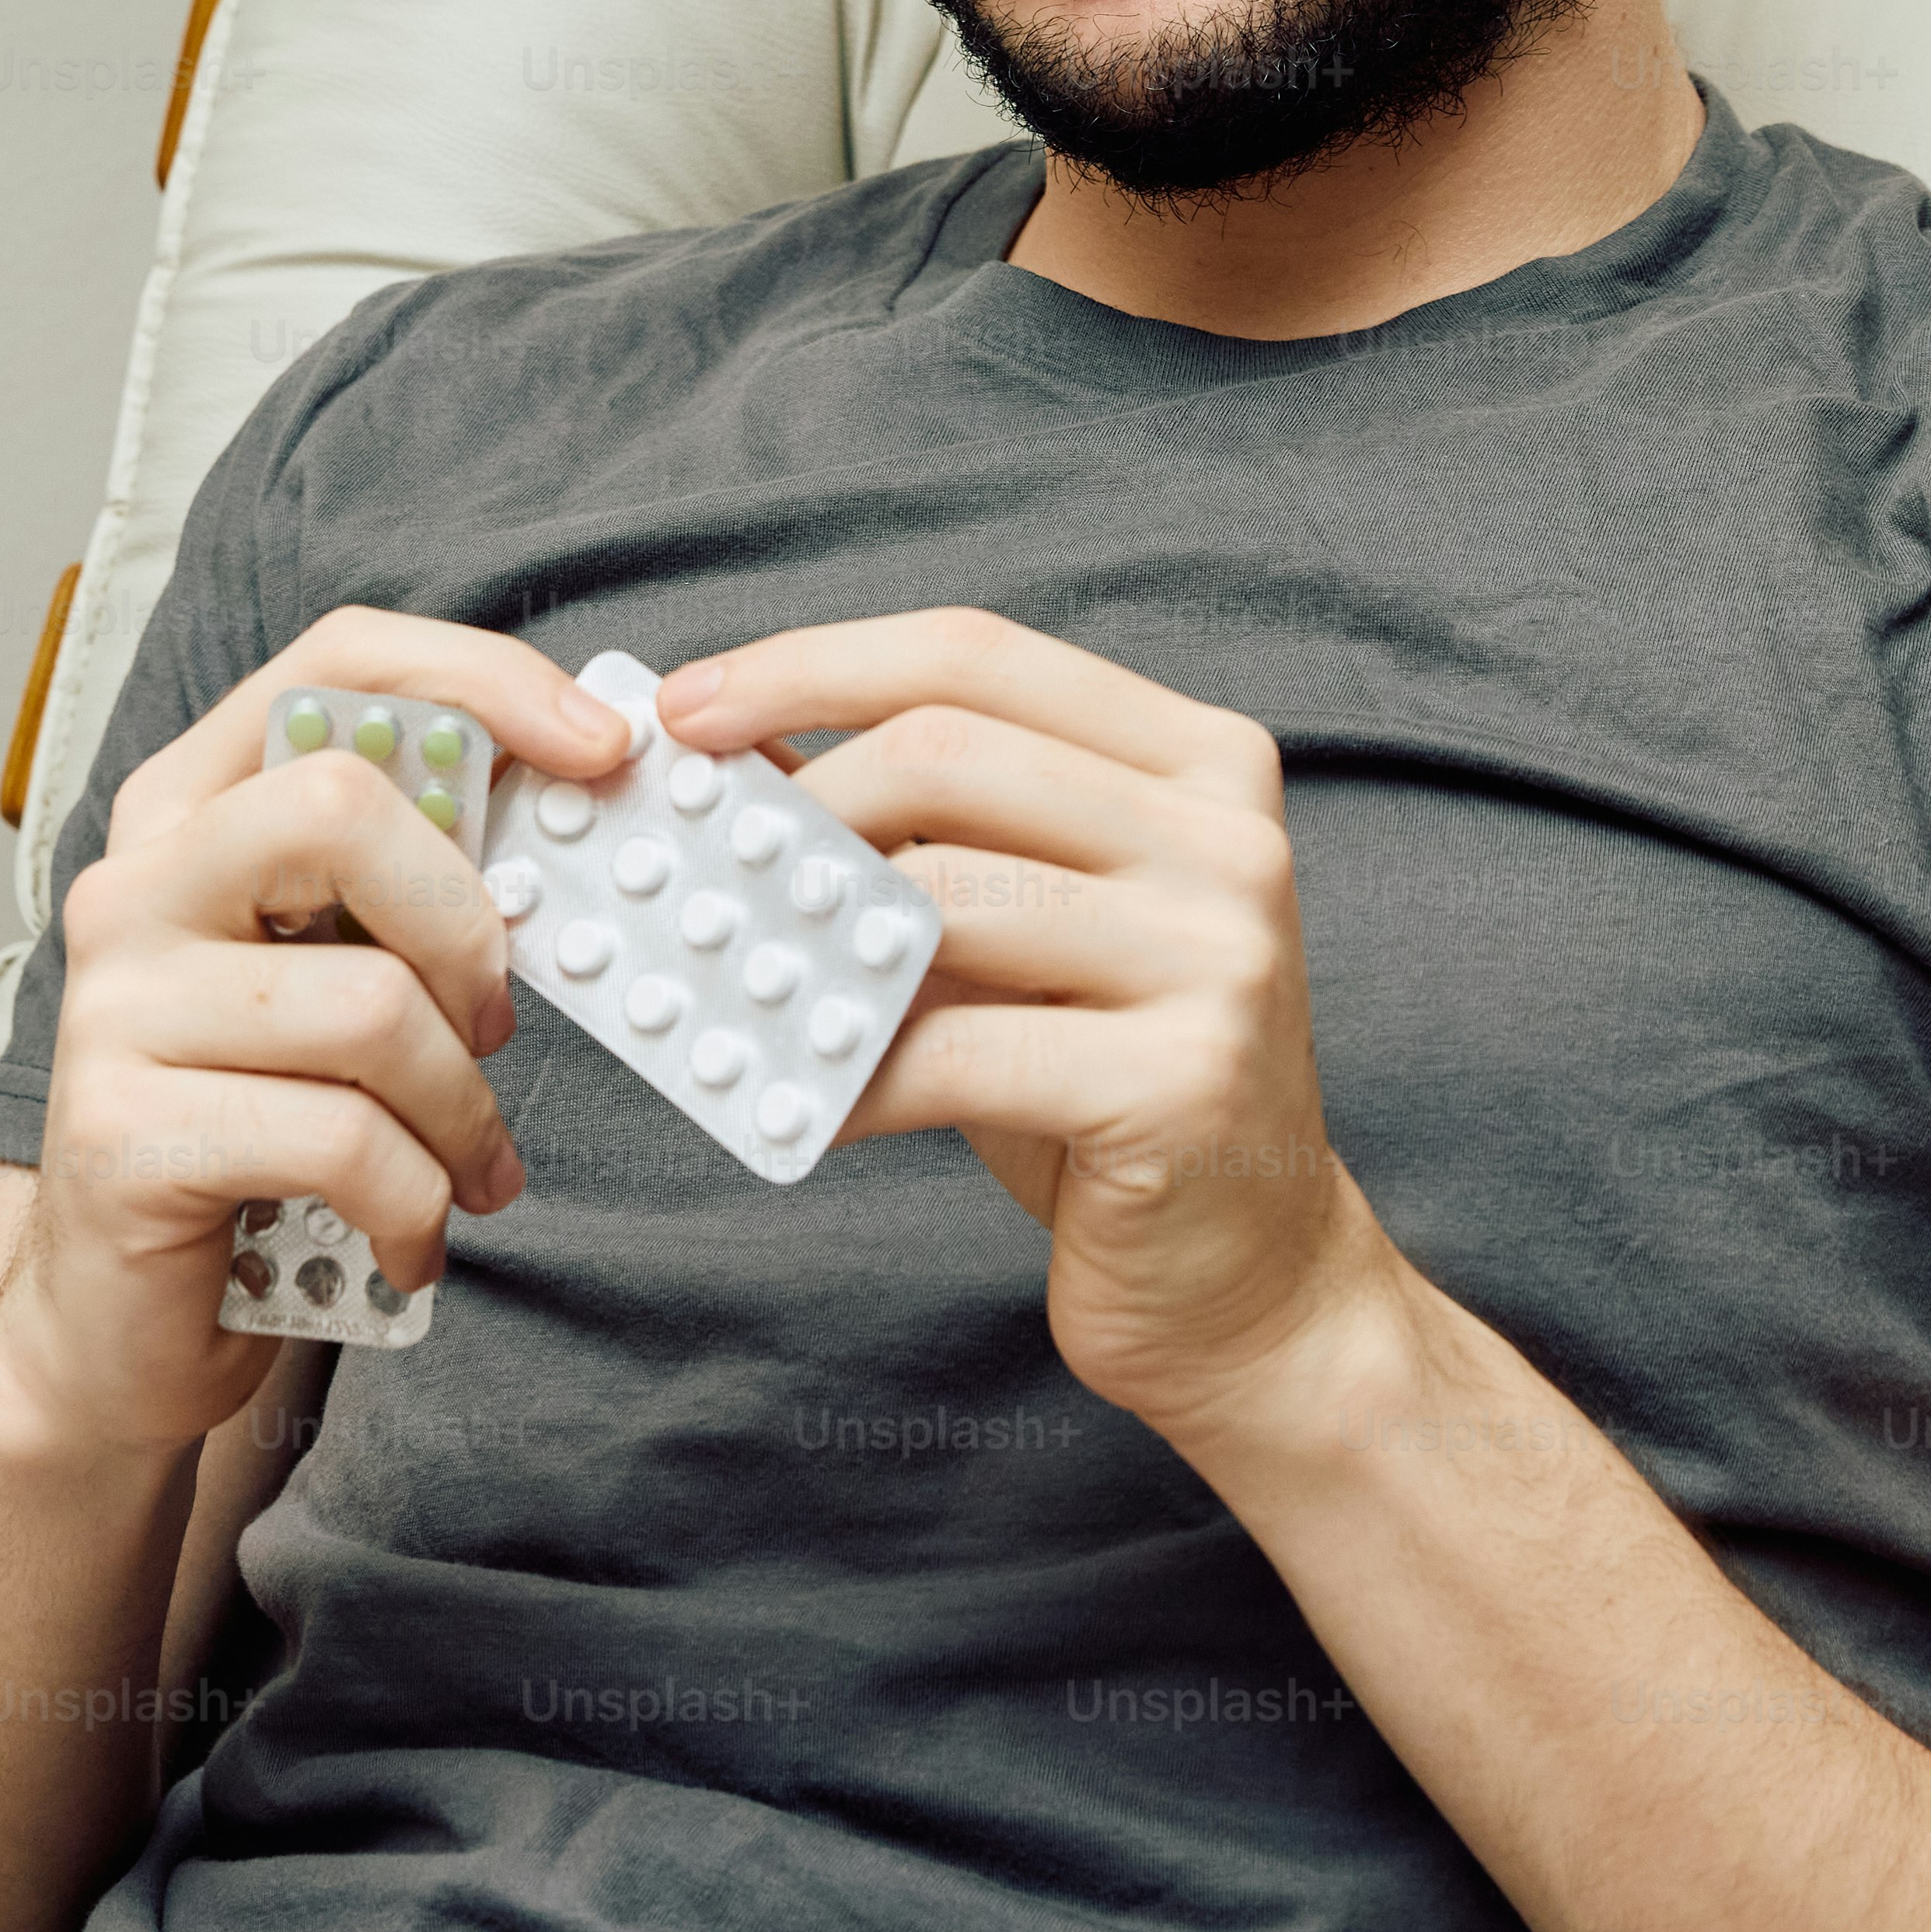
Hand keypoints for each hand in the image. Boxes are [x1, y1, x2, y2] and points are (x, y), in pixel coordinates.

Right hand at [0, 614, 640, 1462]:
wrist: (121, 1321)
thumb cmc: (263, 1126)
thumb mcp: (330, 975)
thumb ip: (403, 884)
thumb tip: (578, 789)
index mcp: (186, 813)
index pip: (328, 667)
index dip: (477, 679)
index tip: (599, 743)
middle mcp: (131, 886)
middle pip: (340, 803)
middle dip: (468, 923)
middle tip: (497, 1024)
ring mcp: (114, 1007)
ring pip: (370, 1004)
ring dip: (463, 1111)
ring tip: (471, 1169)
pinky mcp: (126, 1133)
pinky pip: (342, 1140)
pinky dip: (417, 1204)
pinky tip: (412, 1237)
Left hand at [656, 609, 1388, 1445]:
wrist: (1247, 1276)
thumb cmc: (1103, 1085)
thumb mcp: (1019, 925)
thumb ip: (914, 829)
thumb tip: (727, 748)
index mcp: (1201, 761)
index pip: (977, 655)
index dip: (813, 665)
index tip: (683, 706)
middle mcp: (1228, 838)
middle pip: (949, 751)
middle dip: (792, 799)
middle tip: (689, 858)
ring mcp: (1220, 956)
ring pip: (943, 893)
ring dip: (800, 937)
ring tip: (717, 975)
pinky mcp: (1185, 1082)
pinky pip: (958, 1051)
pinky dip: (847, 1073)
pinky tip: (792, 1097)